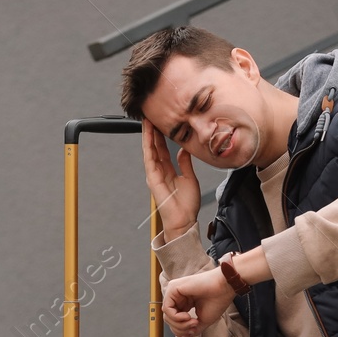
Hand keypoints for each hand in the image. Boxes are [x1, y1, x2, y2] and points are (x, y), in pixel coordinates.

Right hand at [141, 119, 199, 243]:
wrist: (184, 219)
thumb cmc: (187, 204)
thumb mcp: (190, 178)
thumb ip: (185, 163)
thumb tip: (184, 150)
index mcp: (168, 171)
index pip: (163, 150)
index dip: (161, 136)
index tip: (161, 123)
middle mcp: (159, 171)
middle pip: (154, 147)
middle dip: (152, 132)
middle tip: (151, 117)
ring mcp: (154, 175)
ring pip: (150, 151)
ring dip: (148, 136)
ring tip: (147, 121)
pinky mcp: (153, 179)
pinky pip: (150, 159)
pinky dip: (148, 147)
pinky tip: (148, 136)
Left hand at [162, 268, 234, 336]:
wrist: (225, 288)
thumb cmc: (217, 300)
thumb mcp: (202, 320)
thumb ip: (191, 329)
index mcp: (184, 303)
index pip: (175, 321)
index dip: (182, 331)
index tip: (194, 330)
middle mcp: (178, 297)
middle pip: (169, 320)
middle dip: (180, 329)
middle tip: (194, 327)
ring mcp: (174, 292)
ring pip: (167, 315)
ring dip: (179, 324)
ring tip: (193, 322)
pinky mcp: (173, 288)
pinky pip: (167, 308)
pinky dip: (176, 317)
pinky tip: (187, 316)